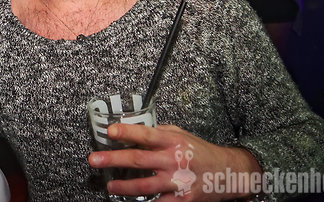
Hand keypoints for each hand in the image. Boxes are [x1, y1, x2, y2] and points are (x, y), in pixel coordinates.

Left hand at [87, 123, 261, 200]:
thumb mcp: (181, 134)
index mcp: (173, 141)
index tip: (110, 131)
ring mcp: (178, 181)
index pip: (146, 134)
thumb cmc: (201, 151)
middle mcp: (174, 160)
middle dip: (113, 160)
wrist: (228, 173)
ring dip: (124, 186)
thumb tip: (133, 129)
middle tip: (95, 160)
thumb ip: (158, 133)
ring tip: (110, 185)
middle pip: (139, 159)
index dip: (127, 132)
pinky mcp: (182, 200)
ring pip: (145, 185)